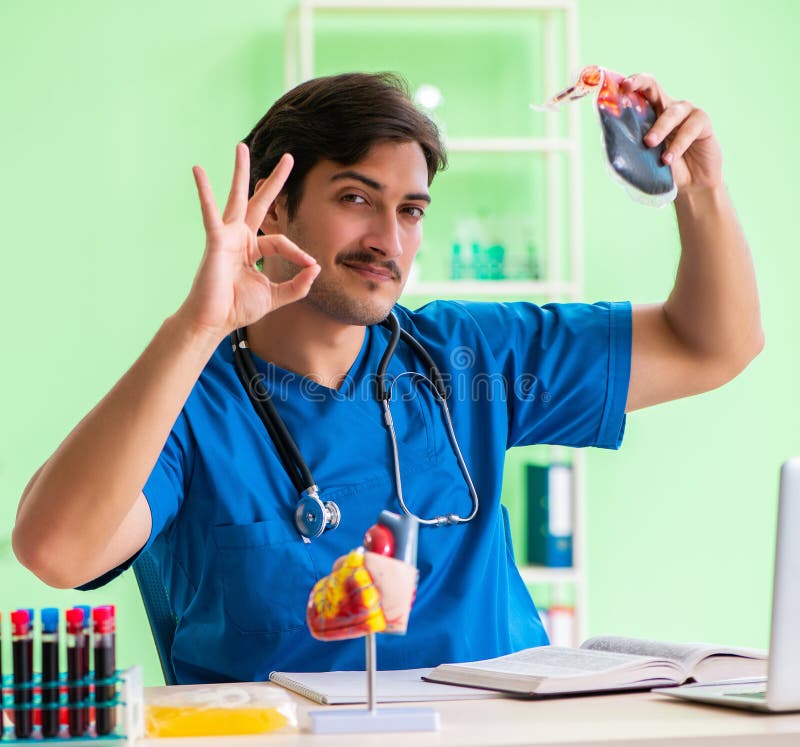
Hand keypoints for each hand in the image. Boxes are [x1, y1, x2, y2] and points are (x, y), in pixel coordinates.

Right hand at [179, 143, 319, 337]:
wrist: (216, 321)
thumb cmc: (238, 308)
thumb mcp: (276, 297)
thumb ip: (298, 285)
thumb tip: (317, 268)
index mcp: (254, 249)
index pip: (282, 241)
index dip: (299, 253)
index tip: (310, 266)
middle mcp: (240, 238)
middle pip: (259, 202)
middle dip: (274, 181)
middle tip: (288, 158)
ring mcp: (227, 236)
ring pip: (237, 198)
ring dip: (240, 172)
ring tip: (241, 147)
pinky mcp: (215, 240)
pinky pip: (210, 211)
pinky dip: (204, 191)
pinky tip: (197, 170)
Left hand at [621, 74, 722, 193]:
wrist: (690, 185)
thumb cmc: (664, 170)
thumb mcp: (643, 158)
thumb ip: (630, 145)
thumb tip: (608, 139)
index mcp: (650, 113)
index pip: (638, 93)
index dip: (628, 85)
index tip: (617, 85)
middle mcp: (667, 107)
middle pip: (653, 87)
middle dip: (639, 83)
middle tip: (627, 87)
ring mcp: (687, 112)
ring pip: (671, 113)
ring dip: (659, 128)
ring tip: (649, 143)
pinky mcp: (702, 122)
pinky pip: (690, 129)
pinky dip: (678, 144)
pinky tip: (668, 159)